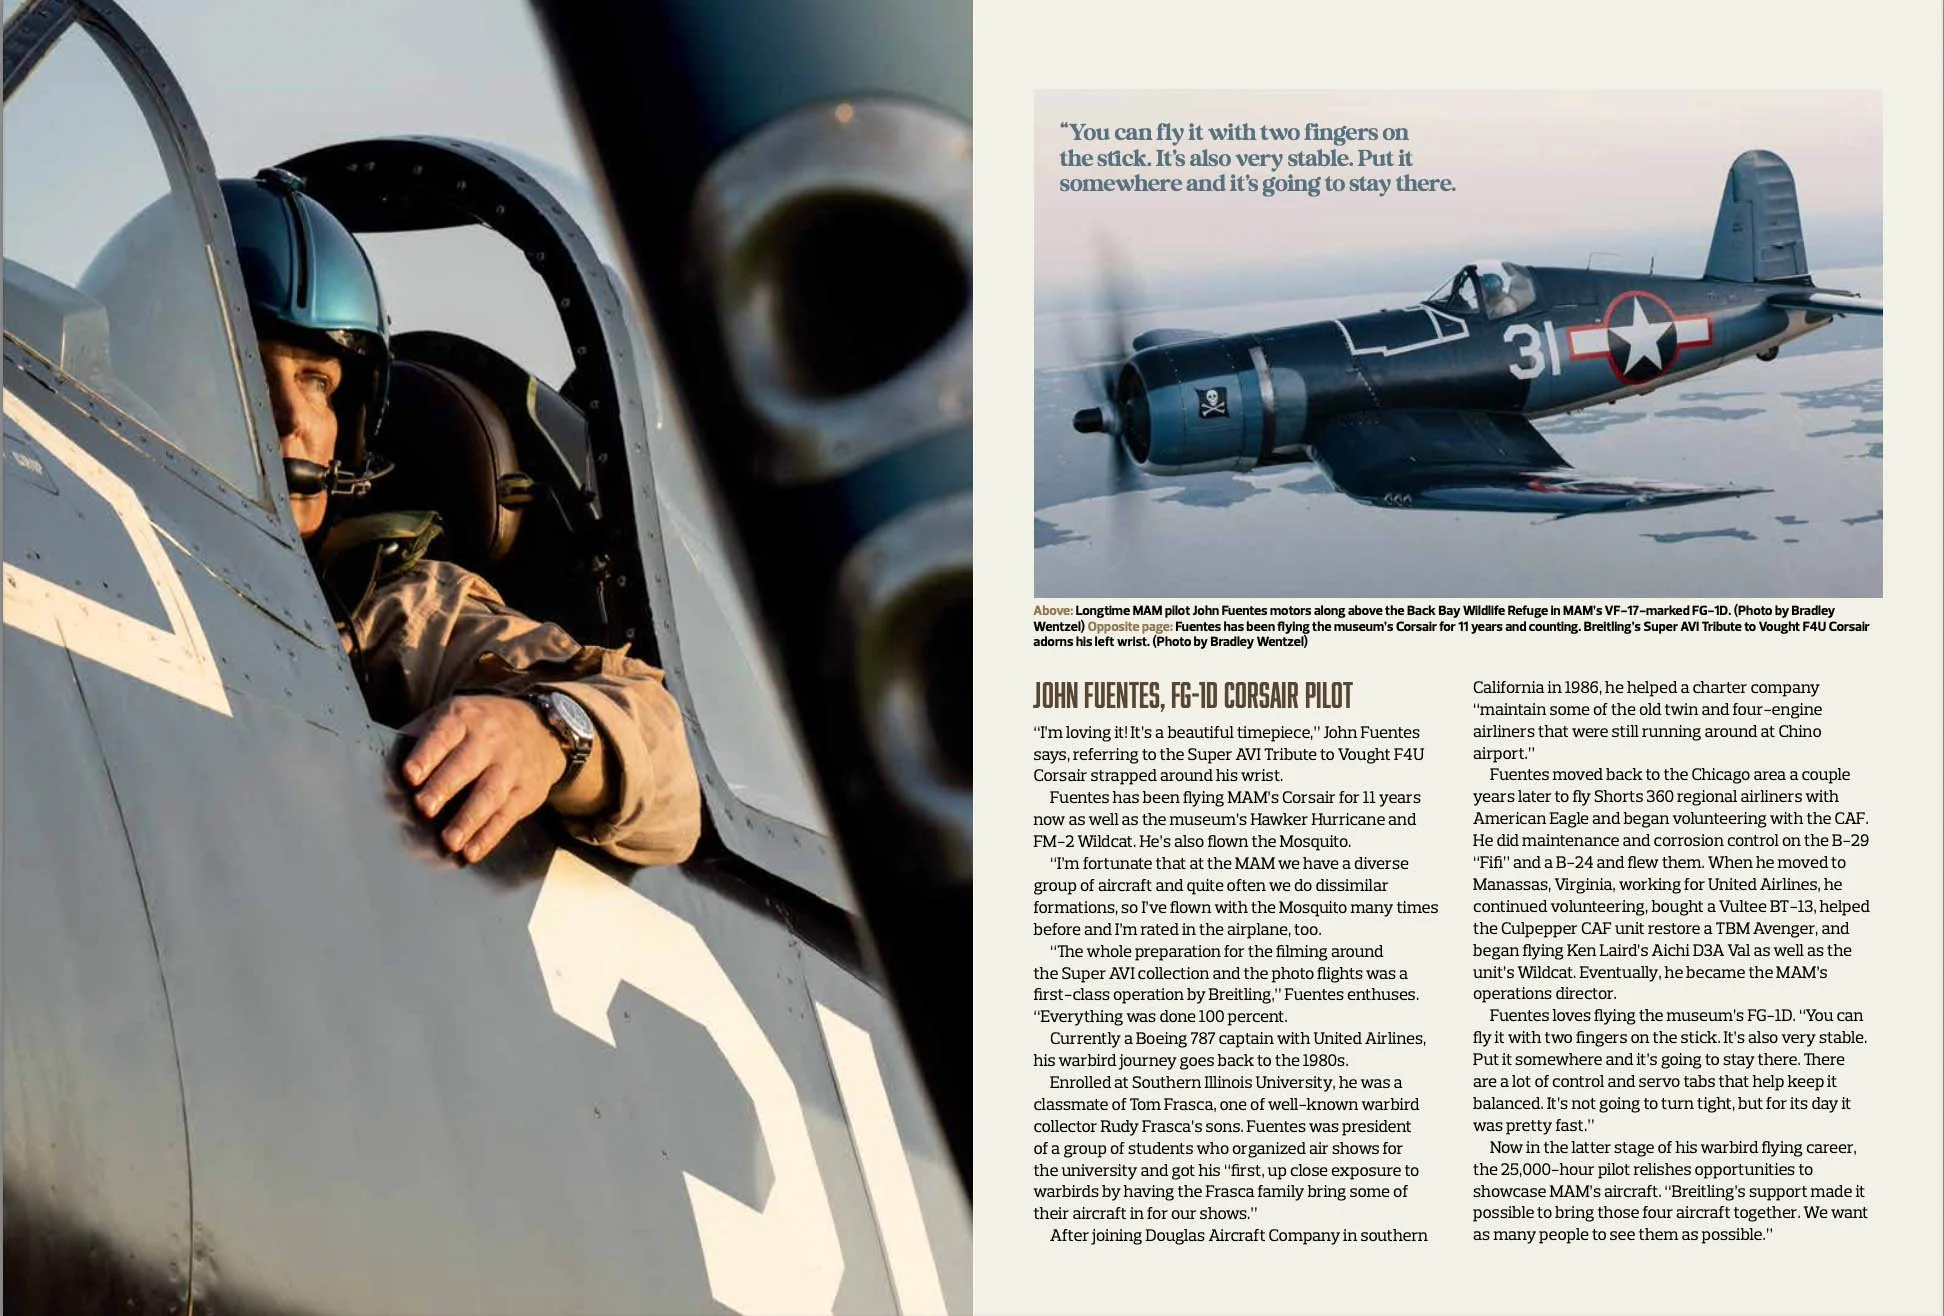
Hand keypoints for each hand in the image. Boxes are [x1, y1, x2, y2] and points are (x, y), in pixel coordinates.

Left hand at [401, 694, 566, 861]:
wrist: (542, 728)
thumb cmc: (481, 726)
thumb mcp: (454, 716)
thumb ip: (422, 735)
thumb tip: (382, 763)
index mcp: (465, 718)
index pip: (444, 735)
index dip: (427, 755)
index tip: (409, 775)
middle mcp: (491, 740)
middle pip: (466, 765)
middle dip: (444, 787)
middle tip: (424, 808)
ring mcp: (512, 766)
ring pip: (490, 794)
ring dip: (469, 819)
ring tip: (449, 841)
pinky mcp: (527, 790)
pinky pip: (507, 815)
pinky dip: (489, 836)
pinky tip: (472, 851)